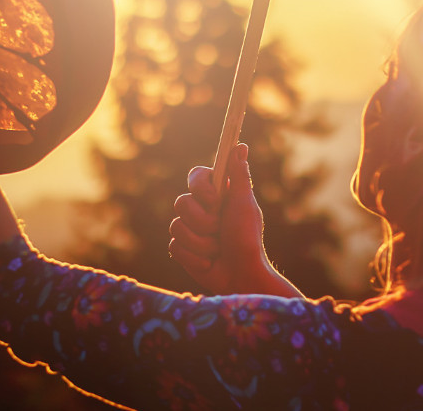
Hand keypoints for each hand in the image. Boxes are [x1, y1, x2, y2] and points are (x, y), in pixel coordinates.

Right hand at [170, 144, 302, 297]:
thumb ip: (239, 175)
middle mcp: (200, 209)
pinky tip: (209, 262)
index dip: (200, 188)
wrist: (241, 276)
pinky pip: (174, 247)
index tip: (215, 201)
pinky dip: (195, 257)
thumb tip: (239, 146)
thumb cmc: (248, 239)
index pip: (195, 176)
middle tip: (220, 230)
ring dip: (201, 242)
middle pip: (180, 202)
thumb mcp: (245, 205)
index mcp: (216, 194)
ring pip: (176, 227)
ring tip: (217, 249)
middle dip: (203, 221)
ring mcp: (189, 229)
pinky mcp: (182, 249)